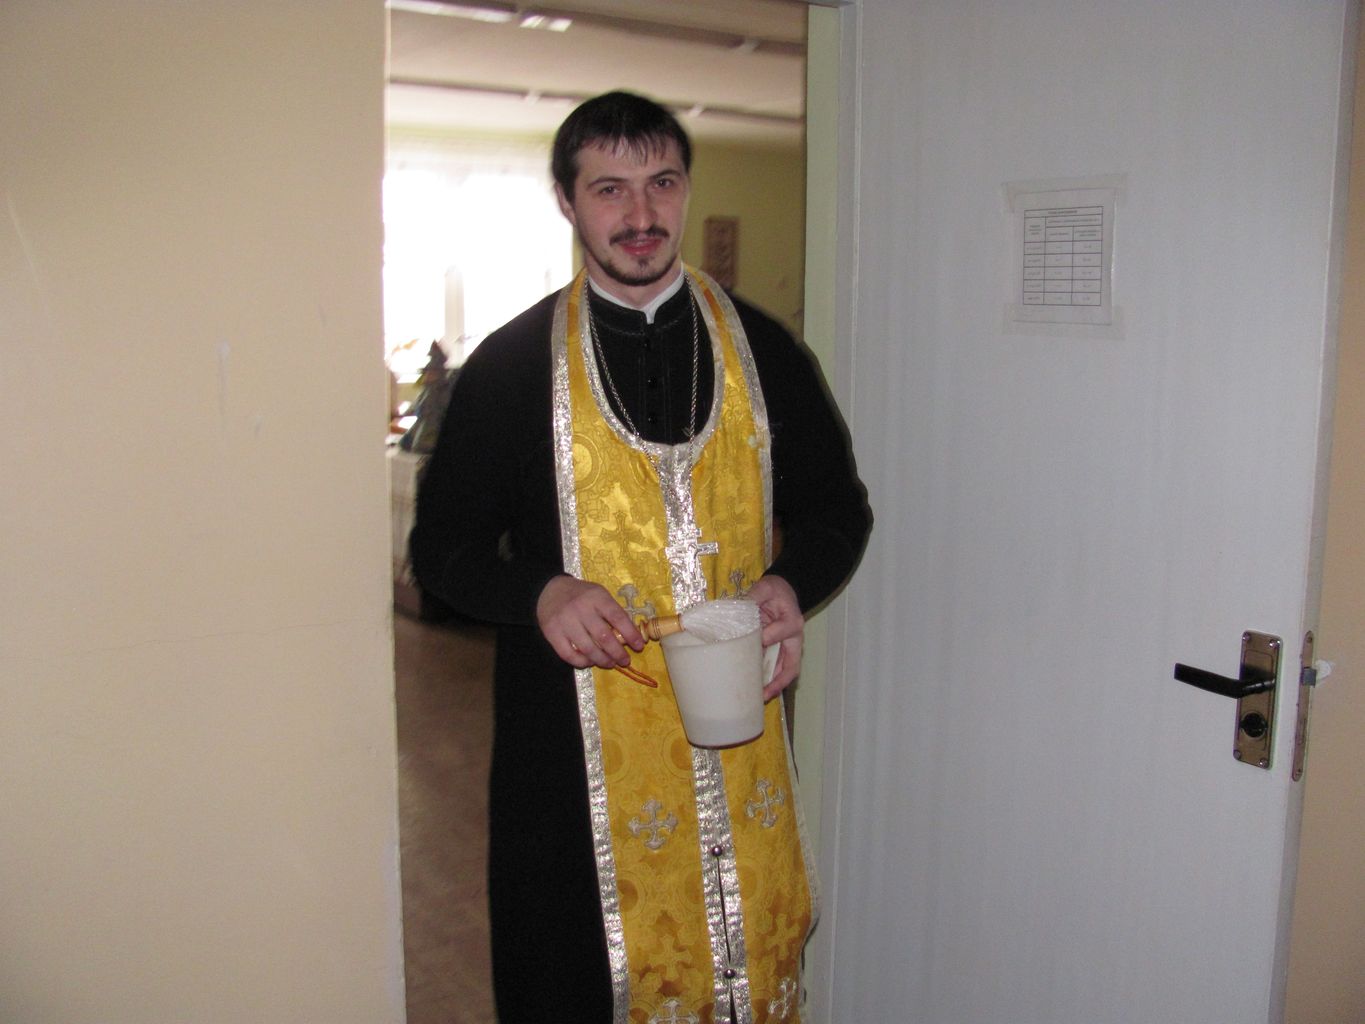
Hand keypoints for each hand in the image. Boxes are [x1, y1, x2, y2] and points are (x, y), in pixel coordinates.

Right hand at [536, 575, 645, 668]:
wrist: (550, 590)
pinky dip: (582, 662)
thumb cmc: (581, 595)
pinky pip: (569, 655)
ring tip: (610, 663)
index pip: (618, 617)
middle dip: (618, 653)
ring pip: (588, 649)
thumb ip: (613, 612)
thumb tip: (631, 635)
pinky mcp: (552, 633)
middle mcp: (581, 609)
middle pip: (604, 637)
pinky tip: (590, 662)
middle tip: (625, 660)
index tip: (639, 646)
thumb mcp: (599, 595)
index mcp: (597, 597)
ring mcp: (565, 622)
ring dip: (602, 660)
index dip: (631, 634)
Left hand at [747, 575, 803, 699]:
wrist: (783, 591)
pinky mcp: (779, 651)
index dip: (767, 638)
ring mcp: (788, 648)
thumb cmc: (775, 590)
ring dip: (773, 686)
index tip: (751, 642)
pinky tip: (755, 688)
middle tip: (763, 694)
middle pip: (791, 665)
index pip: (781, 633)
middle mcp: (794, 639)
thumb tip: (738, 609)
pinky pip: (776, 669)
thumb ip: (754, 596)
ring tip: (758, 698)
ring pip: (785, 672)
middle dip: (778, 682)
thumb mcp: (766, 587)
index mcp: (792, 621)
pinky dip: (767, 680)